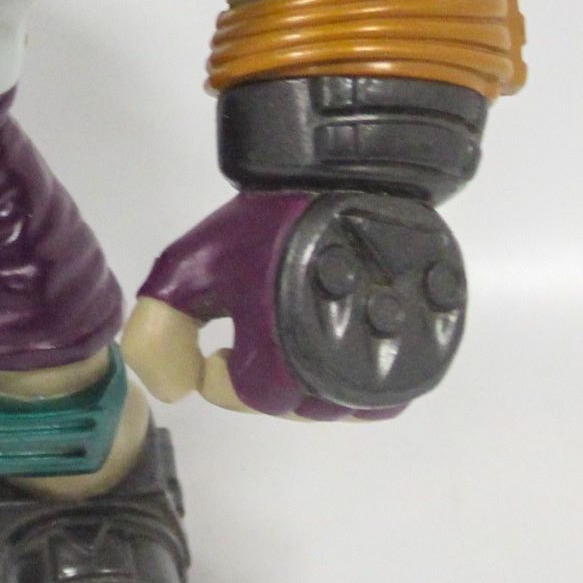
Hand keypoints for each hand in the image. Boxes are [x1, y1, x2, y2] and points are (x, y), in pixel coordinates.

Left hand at [129, 189, 465, 420]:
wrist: (354, 175)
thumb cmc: (271, 222)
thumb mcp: (190, 266)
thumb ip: (160, 334)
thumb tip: (174, 391)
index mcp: (290, 357)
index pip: (248, 399)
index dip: (220, 377)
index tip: (219, 346)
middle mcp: (347, 371)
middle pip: (295, 408)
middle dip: (262, 381)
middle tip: (252, 338)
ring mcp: (391, 359)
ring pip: (339, 407)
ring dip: (306, 386)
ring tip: (288, 343)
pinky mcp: (422, 344)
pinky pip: (384, 396)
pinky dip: (354, 386)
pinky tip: (331, 351)